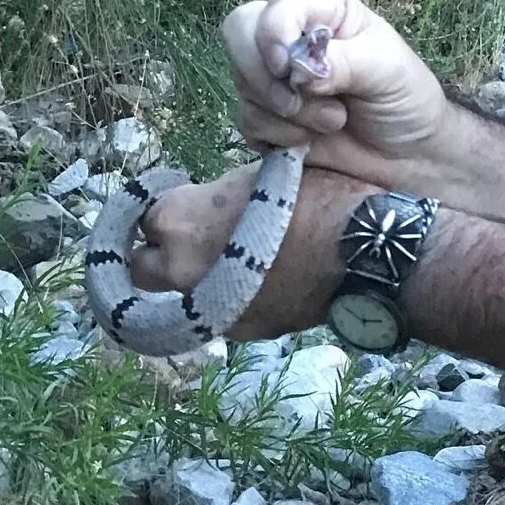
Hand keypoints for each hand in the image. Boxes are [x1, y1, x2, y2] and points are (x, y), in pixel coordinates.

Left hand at [129, 162, 375, 339]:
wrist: (363, 252)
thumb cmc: (318, 197)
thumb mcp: (263, 174)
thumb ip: (222, 196)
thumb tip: (213, 207)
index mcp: (181, 219)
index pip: (146, 214)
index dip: (165, 205)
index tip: (186, 201)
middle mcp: (180, 267)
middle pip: (141, 266)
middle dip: (159, 253)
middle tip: (190, 238)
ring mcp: (206, 305)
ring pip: (176, 296)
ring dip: (191, 278)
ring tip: (224, 262)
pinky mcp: (236, 330)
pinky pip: (215, 312)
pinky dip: (227, 298)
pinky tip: (258, 283)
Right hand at [222, 0, 447, 183]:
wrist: (408, 155)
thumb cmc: (406, 98)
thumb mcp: (388, 70)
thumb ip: (345, 61)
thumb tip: (299, 68)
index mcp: (323, 7)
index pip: (275, 7)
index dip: (272, 35)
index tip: (288, 70)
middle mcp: (292, 33)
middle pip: (239, 33)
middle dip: (265, 75)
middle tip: (299, 101)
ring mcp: (275, 74)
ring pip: (243, 82)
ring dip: (286, 113)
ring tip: (333, 121)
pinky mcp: (266, 114)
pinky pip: (245, 119)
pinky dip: (276, 135)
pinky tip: (310, 140)